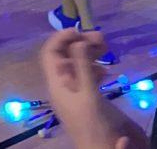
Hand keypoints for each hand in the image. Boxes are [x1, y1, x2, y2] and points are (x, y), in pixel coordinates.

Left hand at [39, 31, 147, 148]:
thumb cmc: (94, 125)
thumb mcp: (89, 95)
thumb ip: (83, 67)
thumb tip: (77, 41)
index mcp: (57, 83)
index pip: (50, 53)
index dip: (62, 38)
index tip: (81, 30)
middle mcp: (63, 86)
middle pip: (65, 57)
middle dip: (80, 43)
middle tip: (102, 38)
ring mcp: (76, 93)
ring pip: (78, 65)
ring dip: (89, 54)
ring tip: (106, 48)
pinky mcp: (88, 100)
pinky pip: (87, 77)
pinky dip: (95, 68)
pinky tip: (106, 70)